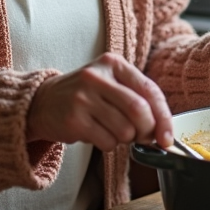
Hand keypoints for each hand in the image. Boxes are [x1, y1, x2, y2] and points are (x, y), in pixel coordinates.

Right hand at [27, 52, 174, 151]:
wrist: (42, 102)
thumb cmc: (85, 95)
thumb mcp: (110, 84)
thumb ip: (137, 98)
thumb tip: (163, 130)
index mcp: (113, 64)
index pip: (149, 90)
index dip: (164, 117)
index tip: (167, 137)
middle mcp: (97, 77)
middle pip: (139, 111)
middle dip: (147, 131)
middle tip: (143, 138)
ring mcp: (83, 98)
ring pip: (124, 130)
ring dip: (125, 139)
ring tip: (111, 130)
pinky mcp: (73, 120)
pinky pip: (107, 142)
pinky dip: (109, 145)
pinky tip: (96, 134)